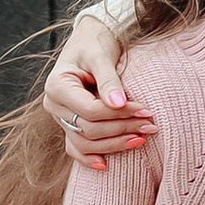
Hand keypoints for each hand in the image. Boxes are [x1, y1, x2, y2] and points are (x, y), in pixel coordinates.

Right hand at [46, 9, 155, 171]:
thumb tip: (120, 104)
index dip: (119, 114)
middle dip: (121, 129)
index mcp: (57, 85)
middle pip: (87, 129)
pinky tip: (107, 165)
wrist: (90, 39)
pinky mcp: (68, 124)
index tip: (146, 109)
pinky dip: (89, 158)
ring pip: (83, 143)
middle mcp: (54, 105)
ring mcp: (59, 117)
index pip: (89, 111)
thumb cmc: (96, 42)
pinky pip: (75, 147)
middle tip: (151, 125)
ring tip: (142, 139)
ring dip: (113, 145)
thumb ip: (109, 79)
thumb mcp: (101, 55)